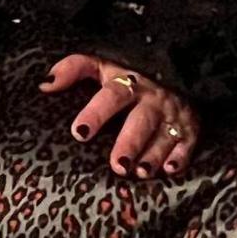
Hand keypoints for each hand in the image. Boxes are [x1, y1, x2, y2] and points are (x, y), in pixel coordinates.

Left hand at [41, 52, 199, 177]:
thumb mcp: (102, 64)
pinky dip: (181, 156)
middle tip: (117, 164)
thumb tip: (45, 84)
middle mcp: (152, 98)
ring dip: (153, 154)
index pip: (110, 96)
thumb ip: (74, 69)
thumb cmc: (129, 75)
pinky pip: (188, 142)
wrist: (177, 69)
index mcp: (128, 82)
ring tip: (139, 172)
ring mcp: (173, 113)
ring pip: (164, 135)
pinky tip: (169, 170)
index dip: (96, 113)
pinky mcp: (191, 127)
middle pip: (140, 120)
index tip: (80, 132)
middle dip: (130, 142)